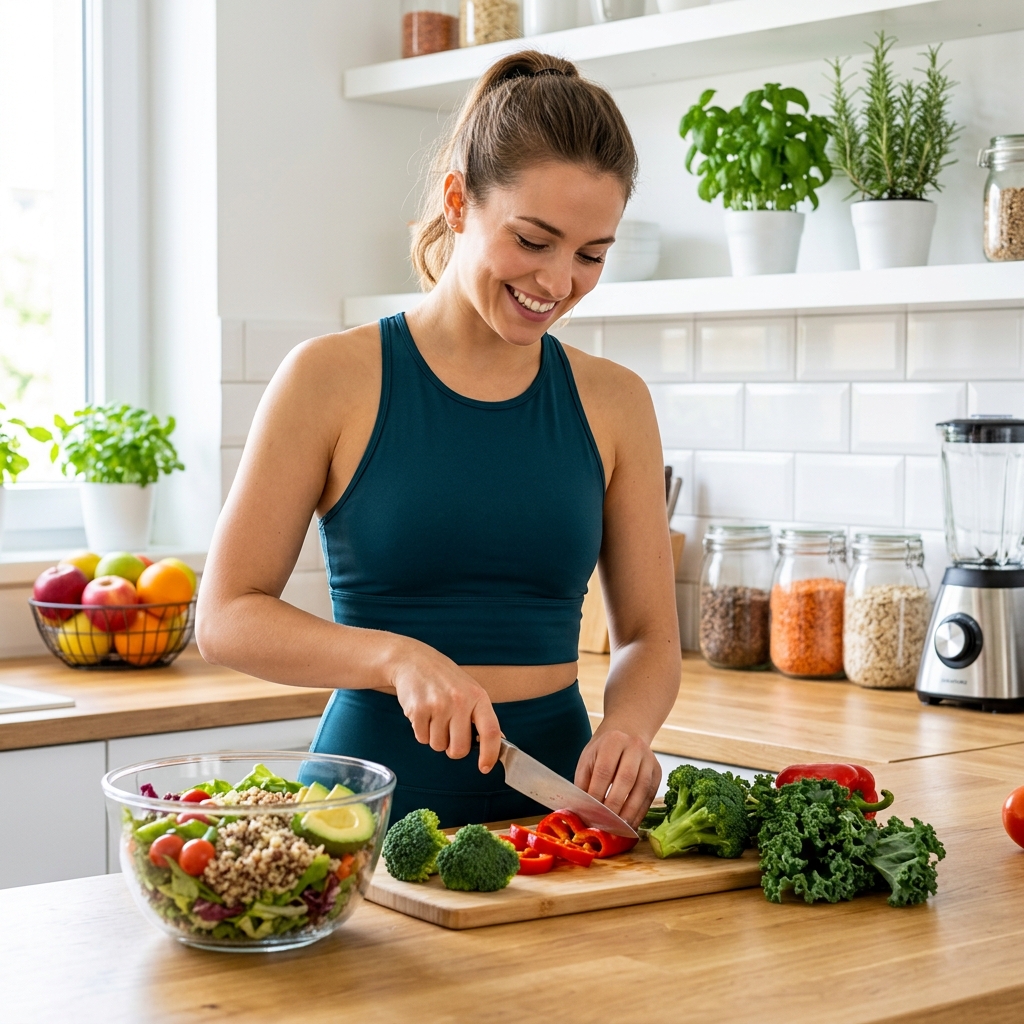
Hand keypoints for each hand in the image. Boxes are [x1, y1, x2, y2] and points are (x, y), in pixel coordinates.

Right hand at [389, 639, 501, 773]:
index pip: (490, 732)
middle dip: (453, 749)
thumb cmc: (445, 678)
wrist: (414, 661)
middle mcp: (460, 701)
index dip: (490, 754)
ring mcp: (438, 705)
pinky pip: (422, 739)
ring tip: (435, 716)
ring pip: (438, 746)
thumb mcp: (470, 690)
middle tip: (449, 732)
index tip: (485, 767)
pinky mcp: (418, 710)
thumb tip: (497, 742)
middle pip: (459, 749)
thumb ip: (481, 716)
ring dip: (435, 738)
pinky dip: (421, 732)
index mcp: (478, 696)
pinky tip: (423, 713)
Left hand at [574, 726, 660, 827]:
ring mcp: (649, 759)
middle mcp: (635, 747)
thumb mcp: (588, 759)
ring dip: (630, 812)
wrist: (626, 733)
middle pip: (626, 779)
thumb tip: (583, 810)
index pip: (605, 770)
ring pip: (642, 788)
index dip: (598, 793)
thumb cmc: (603, 750)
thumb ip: (584, 782)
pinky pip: (650, 795)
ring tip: (619, 828)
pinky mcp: (658, 772)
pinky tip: (631, 823)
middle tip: (605, 824)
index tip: (591, 812)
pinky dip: (641, 812)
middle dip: (615, 805)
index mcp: (613, 741)